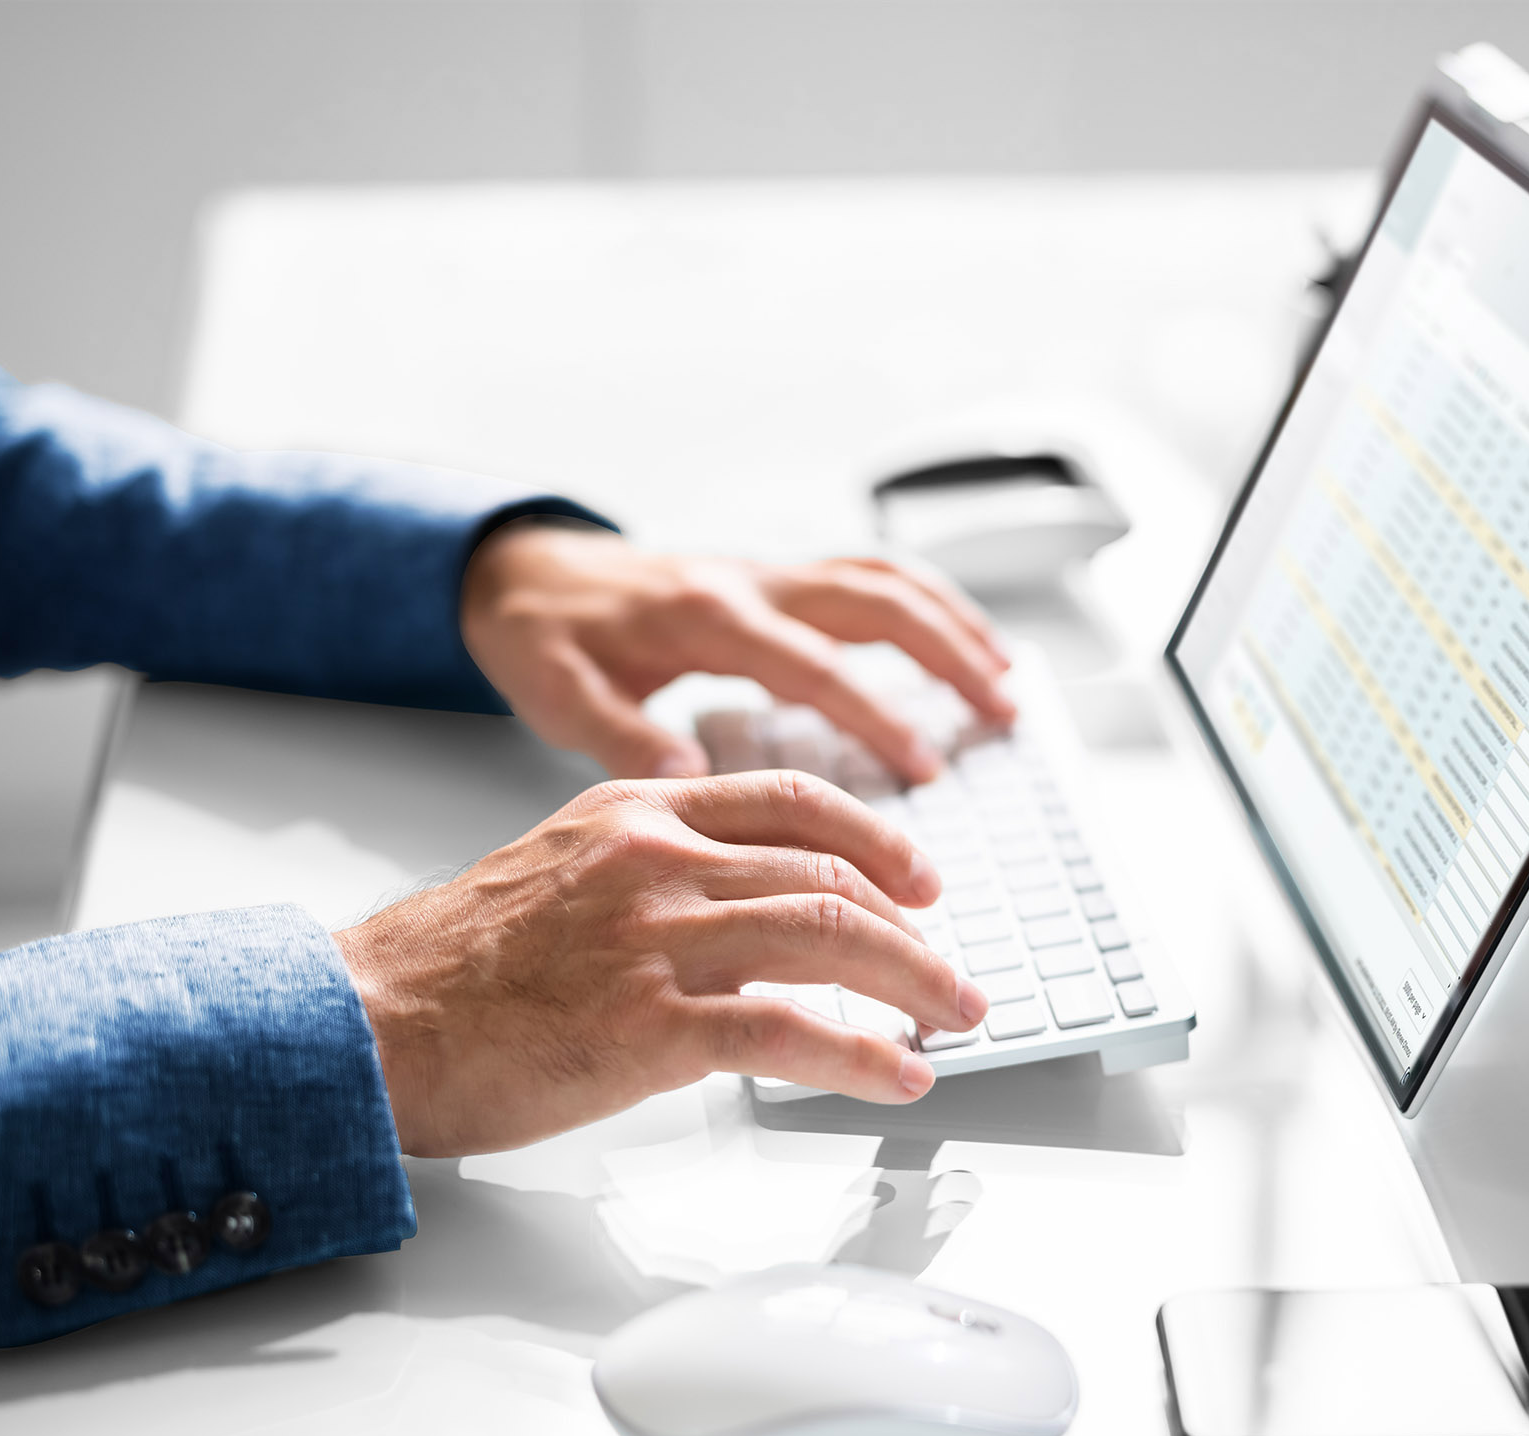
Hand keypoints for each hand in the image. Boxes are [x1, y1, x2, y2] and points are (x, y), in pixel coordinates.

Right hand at [333, 771, 986, 1157]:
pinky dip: (860, 1054)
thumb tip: (739, 910)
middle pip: (828, 871)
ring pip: (828, 934)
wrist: (366, 1024)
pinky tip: (896, 1075)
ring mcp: (656, 937)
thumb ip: (649, 870)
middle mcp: (656, 857)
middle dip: (913, 926)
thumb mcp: (557, 870)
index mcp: (634, 810)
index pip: (789, 800)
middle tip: (953, 971)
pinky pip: (789, 1031)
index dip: (875, 838)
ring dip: (913, 981)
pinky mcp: (650, 1024)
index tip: (920, 878)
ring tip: (954, 1019)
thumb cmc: (452, 969)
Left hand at [461, 520, 1014, 783]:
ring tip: (1007, 678)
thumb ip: (615, 734)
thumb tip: (683, 772)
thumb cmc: (543, 636)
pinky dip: (926, 604)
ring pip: (884, 580)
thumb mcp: (554, 690)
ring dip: (953, 622)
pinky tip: (961, 642)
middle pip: (875, 603)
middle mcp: (751, 583)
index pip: (814, 665)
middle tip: (1003, 711)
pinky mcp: (777, 576)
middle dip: (948, 654)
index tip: (925, 767)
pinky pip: (868, 577)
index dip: (877, 715)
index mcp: (708, 617)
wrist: (521, 569)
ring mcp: (770, 573)